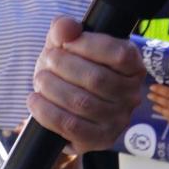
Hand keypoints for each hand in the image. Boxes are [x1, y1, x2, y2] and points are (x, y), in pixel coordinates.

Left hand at [29, 17, 144, 152]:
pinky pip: (70, 126)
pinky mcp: (100, 140)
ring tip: (40, 79)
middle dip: (63, 66)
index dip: (88, 45)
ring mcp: (118, 120)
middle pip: (96, 79)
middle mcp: (132, 95)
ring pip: (81, 103)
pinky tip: (35, 100)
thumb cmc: (71, 71)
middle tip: (47, 60)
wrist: (65, 108)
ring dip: (52, 88)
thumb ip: (65, 29)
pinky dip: (47, 111)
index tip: (65, 42)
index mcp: (133, 67)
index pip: (119, 55)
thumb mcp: (67, 45)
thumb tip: (66, 28)